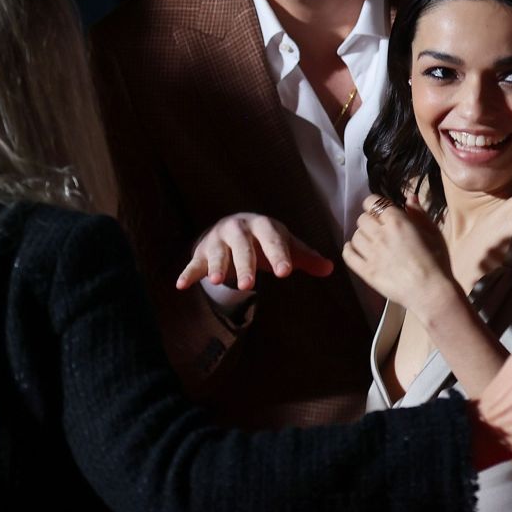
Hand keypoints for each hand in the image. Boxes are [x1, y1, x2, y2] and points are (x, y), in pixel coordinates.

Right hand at [175, 213, 334, 292]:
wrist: (232, 229)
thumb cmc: (264, 241)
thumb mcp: (284, 245)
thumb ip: (305, 257)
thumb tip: (329, 268)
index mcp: (263, 226)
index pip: (273, 240)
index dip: (279, 255)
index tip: (285, 272)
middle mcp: (239, 228)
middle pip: (243, 247)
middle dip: (245, 265)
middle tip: (249, 285)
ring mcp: (219, 239)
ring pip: (218, 253)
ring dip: (217, 267)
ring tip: (218, 282)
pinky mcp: (203, 252)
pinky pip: (195, 263)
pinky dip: (188, 273)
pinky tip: (181, 285)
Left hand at [342, 194, 454, 312]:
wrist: (431, 292)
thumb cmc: (437, 262)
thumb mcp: (433, 233)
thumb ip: (419, 214)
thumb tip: (409, 198)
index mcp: (397, 222)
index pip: (373, 202)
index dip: (374, 204)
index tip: (380, 211)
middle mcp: (380, 235)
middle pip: (362, 219)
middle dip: (369, 220)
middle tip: (378, 228)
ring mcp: (371, 254)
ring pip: (355, 236)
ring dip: (361, 235)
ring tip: (370, 241)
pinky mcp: (366, 271)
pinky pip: (348, 256)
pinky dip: (349, 250)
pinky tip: (354, 250)